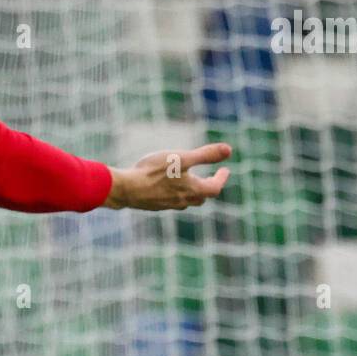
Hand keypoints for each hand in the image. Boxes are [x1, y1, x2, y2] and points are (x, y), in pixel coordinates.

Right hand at [105, 143, 231, 210]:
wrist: (127, 188)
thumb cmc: (155, 171)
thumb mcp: (182, 157)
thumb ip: (205, 154)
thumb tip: (229, 150)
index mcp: (193, 190)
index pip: (215, 187)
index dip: (221, 178)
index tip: (225, 170)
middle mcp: (182, 201)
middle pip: (201, 197)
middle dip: (207, 187)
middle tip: (210, 178)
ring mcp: (168, 205)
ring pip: (186, 201)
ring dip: (191, 192)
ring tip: (189, 182)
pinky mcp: (155, 205)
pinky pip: (170, 201)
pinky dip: (175, 193)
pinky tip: (167, 186)